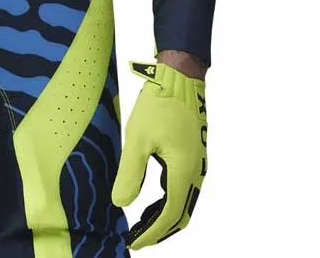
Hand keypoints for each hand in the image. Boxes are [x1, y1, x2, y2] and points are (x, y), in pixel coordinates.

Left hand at [112, 61, 207, 249]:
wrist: (180, 78)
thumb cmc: (159, 104)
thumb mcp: (138, 138)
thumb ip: (130, 173)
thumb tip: (121, 203)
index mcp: (183, 171)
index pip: (169, 215)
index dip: (151, 233)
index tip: (134, 242)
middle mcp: (195, 172)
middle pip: (181, 214)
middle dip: (160, 230)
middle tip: (138, 239)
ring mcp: (197, 163)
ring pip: (184, 202)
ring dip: (165, 217)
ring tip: (143, 224)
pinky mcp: (193, 154)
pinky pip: (184, 187)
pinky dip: (169, 200)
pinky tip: (154, 199)